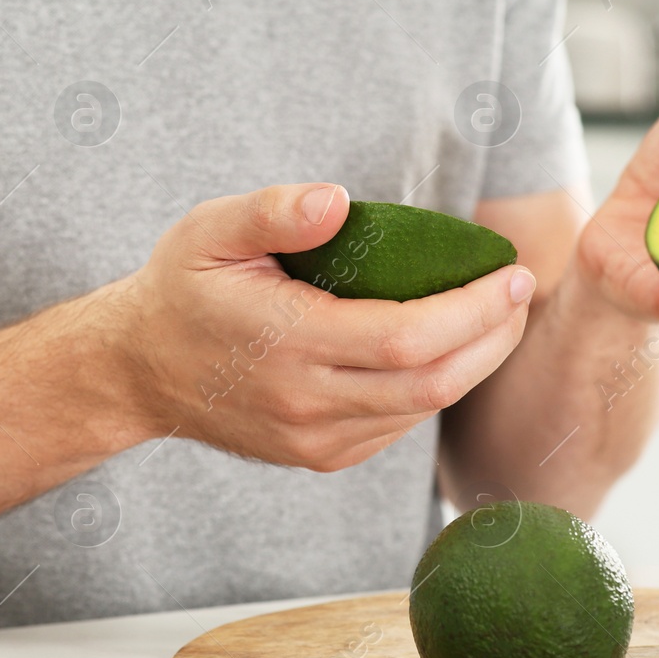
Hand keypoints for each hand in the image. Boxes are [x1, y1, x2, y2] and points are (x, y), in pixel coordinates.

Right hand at [113, 183, 536, 470]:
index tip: (511, 273)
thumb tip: (336, 201)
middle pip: (433, 382)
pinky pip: (396, 427)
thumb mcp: (211, 231)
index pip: (409, 337)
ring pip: (421, 410)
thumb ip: (273, 212)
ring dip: (473, 364)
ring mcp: (314, 439)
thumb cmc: (182, 289)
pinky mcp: (319, 456)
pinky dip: (434, 388)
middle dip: (493, 338)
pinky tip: (446, 351)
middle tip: (519, 293)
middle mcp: (307, 403)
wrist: (139, 371)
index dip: (474, 309)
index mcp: (288, 343)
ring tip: (497, 316)